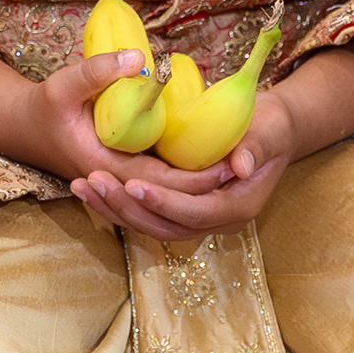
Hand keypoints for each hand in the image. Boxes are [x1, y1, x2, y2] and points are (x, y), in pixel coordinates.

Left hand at [69, 83, 298, 243]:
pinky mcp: (181, 209)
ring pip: (151, 225)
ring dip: (114, 209)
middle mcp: (217, 221)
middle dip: (127, 208)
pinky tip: (91, 187)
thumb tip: (241, 166)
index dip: (163, 202)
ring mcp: (198, 218)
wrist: (270, 131)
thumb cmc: (271, 125)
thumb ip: (257, 147)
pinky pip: (147, 214)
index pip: (195, 213)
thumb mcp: (270, 130)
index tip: (132, 183)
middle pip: (166, 227)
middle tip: (93, 181)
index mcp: (238, 207)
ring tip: (82, 185)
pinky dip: (118, 203)